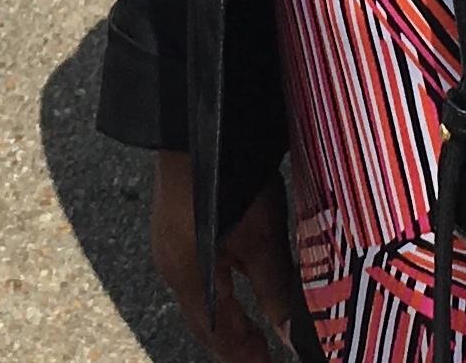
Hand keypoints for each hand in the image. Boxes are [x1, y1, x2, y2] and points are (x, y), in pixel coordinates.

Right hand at [152, 149, 299, 361]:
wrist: (196, 124)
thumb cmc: (228, 179)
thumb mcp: (261, 238)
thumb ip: (275, 289)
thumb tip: (291, 334)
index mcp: (189, 280)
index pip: (218, 336)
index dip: (244, 357)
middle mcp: (174, 265)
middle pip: (206, 319)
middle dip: (234, 342)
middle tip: (262, 357)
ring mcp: (174, 241)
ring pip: (205, 292)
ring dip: (229, 313)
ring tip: (256, 328)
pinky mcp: (181, 218)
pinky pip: (203, 265)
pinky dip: (224, 283)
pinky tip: (241, 274)